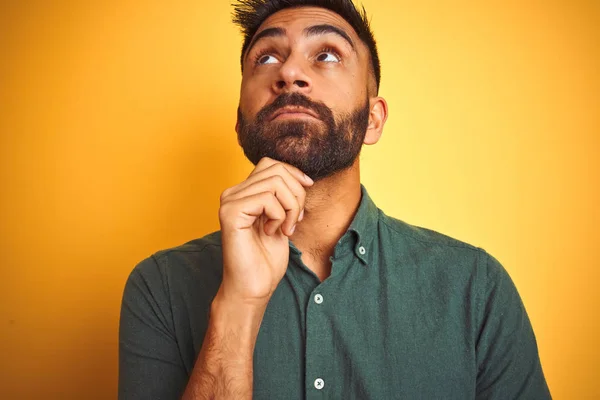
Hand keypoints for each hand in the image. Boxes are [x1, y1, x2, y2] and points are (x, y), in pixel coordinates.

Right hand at [217, 157, 313, 307]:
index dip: (294, 173)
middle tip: (294, 221)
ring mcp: (229, 201)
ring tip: (285, 229)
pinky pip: (267, 199)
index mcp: (243, 192)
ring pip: (275, 183)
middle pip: (276, 170)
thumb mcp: (282, 219)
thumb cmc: (266, 259)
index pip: (270, 164)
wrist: (253, 287)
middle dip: (297, 194)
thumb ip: (285, 196)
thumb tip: (302, 177)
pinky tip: (272, 233)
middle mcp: (233, 193)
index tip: (308, 189)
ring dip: (291, 207)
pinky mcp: (230, 213)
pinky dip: (279, 216)